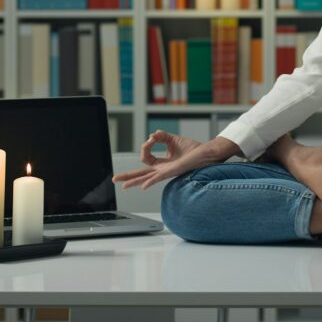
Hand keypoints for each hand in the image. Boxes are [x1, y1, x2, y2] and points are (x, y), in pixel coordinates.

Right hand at [112, 133, 239, 190]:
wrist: (207, 152)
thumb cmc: (193, 149)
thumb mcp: (173, 139)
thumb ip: (162, 137)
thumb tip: (152, 135)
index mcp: (162, 164)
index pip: (146, 158)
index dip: (145, 147)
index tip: (152, 138)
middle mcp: (163, 170)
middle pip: (141, 174)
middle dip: (128, 177)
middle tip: (114, 179)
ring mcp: (167, 172)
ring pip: (147, 177)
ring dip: (134, 181)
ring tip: (123, 186)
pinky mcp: (174, 170)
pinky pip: (159, 177)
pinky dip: (151, 181)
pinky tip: (144, 185)